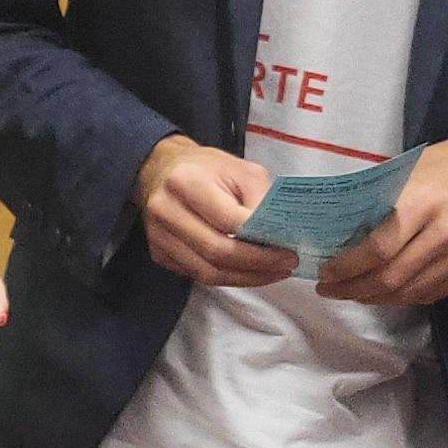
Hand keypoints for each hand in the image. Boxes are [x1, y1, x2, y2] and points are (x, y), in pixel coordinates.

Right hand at [135, 136, 296, 286]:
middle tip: (285, 265)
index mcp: (186, 181)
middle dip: (257, 264)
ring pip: (207, 272)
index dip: (261, 241)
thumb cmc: (208, 169)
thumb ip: (261, 200)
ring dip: (245, 278)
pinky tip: (248, 272)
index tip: (289, 250)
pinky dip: (228, 278)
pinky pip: (197, 275)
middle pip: (217, 251)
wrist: (164, 171)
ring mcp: (158, 235)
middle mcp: (165, 209)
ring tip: (271, 273)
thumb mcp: (242, 170)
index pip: (229, 221)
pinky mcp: (159, 253)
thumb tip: (281, 236)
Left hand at [317, 132, 447, 306]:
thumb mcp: (403, 172)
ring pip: (410, 292)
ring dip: (375, 298)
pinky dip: (403, 297)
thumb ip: (375, 204)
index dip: (347, 267)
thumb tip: (336, 236)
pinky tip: (384, 292)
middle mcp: (446, 232)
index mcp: (423, 202)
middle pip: (392, 277)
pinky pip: (432, 294)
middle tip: (330, 289)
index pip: (378, 249)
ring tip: (352, 293)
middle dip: (353, 289)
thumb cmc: (440, 166)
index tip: (325, 272)